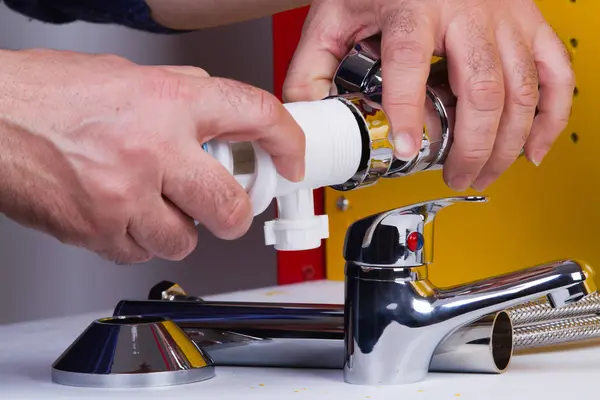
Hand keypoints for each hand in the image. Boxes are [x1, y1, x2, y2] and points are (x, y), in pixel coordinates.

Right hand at [0, 49, 304, 263]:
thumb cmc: (45, 95)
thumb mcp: (125, 76)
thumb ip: (177, 94)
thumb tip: (210, 110)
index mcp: (167, 100)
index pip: (254, 115)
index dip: (286, 140)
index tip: (291, 159)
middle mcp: (153, 149)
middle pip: (230, 204)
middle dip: (235, 212)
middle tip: (227, 207)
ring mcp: (126, 195)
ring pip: (186, 239)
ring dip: (180, 228)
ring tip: (154, 204)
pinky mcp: (100, 231)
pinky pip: (142, 253)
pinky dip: (140, 240)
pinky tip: (122, 215)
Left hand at [284, 0, 573, 190]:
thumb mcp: (336, 17)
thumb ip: (313, 67)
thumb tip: (306, 116)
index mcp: (413, 6)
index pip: (410, 61)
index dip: (408, 110)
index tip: (407, 149)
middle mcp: (467, 10)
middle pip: (481, 88)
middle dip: (471, 145)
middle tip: (453, 176)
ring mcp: (504, 18)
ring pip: (522, 89)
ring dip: (506, 143)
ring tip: (483, 174)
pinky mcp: (528, 25)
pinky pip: (556, 73)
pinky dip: (550, 117)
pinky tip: (533, 149)